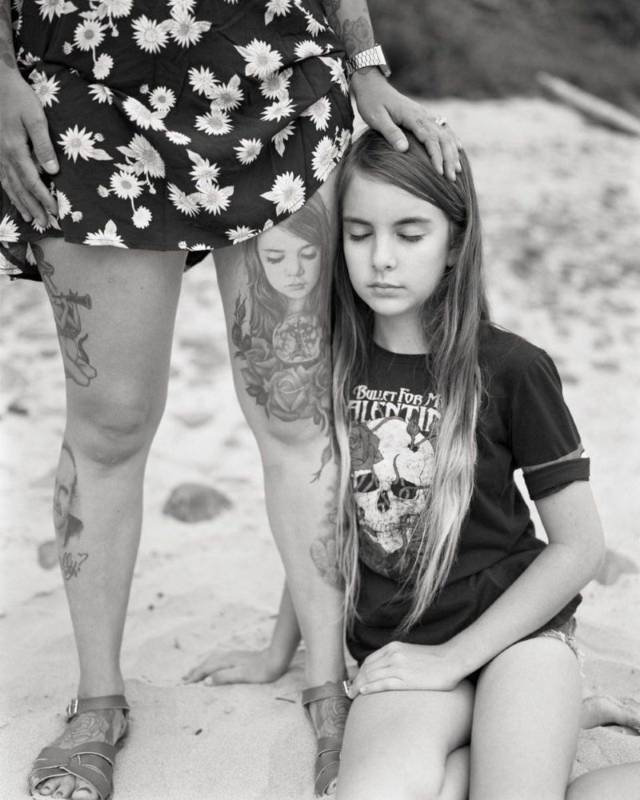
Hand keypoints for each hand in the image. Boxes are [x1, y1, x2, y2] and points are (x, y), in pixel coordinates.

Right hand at [0, 71, 58, 226]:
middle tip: (44, 224)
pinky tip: (13, 196)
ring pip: (9, 185)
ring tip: (29, 217)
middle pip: (20, 189)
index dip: (44, 199)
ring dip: (20, 203)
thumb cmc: (18, 97)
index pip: (33, 182)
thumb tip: (53, 171)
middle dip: (33, 207)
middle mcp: (4, 156)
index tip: (55, 212)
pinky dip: (8, 190)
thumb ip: (44, 146)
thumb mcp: (35, 118)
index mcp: (16, 150)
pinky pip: (1, 176)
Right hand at [183, 647, 289, 685]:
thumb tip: (206, 681)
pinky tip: (214, 666)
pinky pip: (219, 660)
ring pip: (213, 660)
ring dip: (202, 666)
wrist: (276, 658)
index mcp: (227, 661)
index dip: (195, 676)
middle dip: (196, 670)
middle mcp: (228, 656)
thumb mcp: (242, 676)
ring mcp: (233, 656)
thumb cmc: (261, 670)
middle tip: (184, 678)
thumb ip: (224, 677)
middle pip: (207, 663)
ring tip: (195, 672)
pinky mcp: (239, 658)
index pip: (206, 669)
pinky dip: (211, 664)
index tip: (184, 683)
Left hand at [345, 640, 465, 696]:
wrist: (450, 660)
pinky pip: (382, 684)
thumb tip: (386, 669)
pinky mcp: (405, 679)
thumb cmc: (434, 659)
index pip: (369, 661)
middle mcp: (393, 655)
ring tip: (353, 695)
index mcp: (394, 648)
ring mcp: (398, 667)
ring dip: (359, 686)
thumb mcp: (410, 653)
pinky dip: (370, 688)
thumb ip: (397, 658)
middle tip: (350, 692)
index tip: (355, 682)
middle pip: (367, 669)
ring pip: (371, 676)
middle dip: (356, 681)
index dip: (359, 672)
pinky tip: (363, 692)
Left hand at [350, 70, 461, 180]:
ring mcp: (425, 114)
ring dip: (453, 152)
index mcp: (412, 116)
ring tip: (458, 170)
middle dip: (449, 158)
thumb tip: (404, 149)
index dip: (436, 156)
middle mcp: (423, 115)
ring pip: (446, 133)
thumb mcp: (376, 118)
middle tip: (452, 178)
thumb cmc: (371, 102)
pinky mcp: (423, 116)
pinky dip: (452, 139)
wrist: (372, 85)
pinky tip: (458, 149)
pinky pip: (443, 127)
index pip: (430, 139)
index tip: (439, 172)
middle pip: (442, 138)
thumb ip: (391, 132)